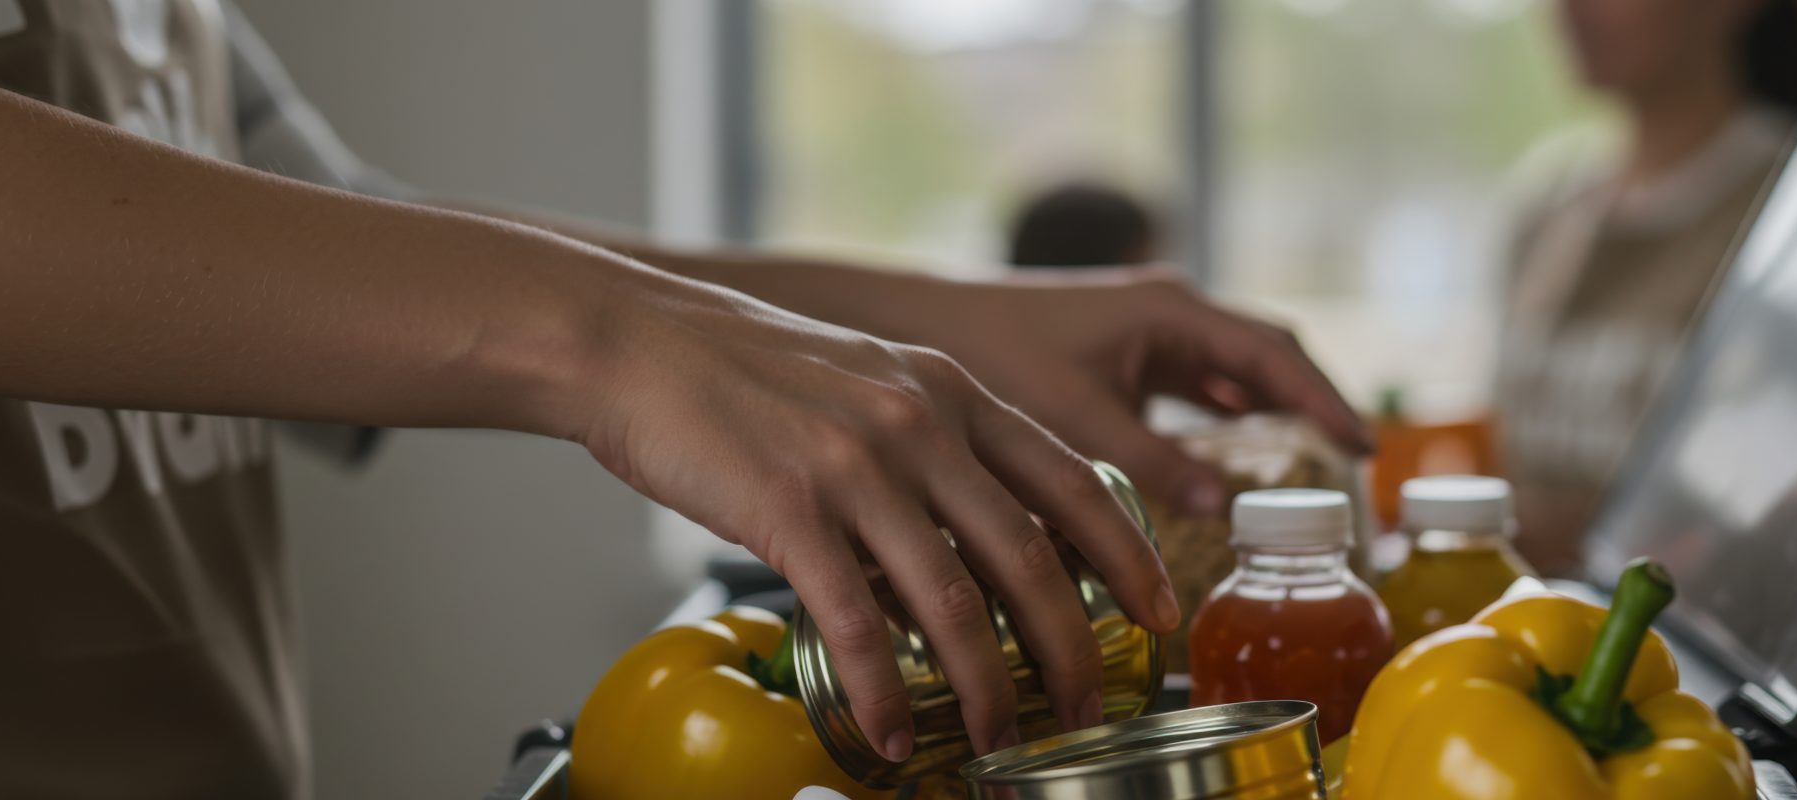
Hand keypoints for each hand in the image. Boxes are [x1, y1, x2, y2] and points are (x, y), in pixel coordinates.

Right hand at [568, 271, 1179, 760]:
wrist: (640, 343)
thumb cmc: (749, 369)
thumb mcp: (872, 380)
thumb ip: (935, 441)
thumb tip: (979, 531)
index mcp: (953, 393)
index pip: (1072, 482)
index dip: (1127, 555)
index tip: (1157, 610)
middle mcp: (922, 425)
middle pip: (1030, 556)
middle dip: (1071, 646)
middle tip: (1085, 704)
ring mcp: (859, 468)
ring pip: (955, 602)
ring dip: (984, 686)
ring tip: (995, 736)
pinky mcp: (790, 511)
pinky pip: (857, 623)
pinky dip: (881, 689)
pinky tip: (886, 730)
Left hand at [871, 270, 1372, 516]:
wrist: (923, 324)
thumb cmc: (994, 356)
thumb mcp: (1076, 417)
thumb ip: (1150, 462)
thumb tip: (1221, 506)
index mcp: (1170, 310)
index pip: (1274, 352)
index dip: (1324, 401)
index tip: (1363, 447)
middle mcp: (1170, 310)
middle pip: (1267, 357)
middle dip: (1313, 405)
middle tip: (1355, 465)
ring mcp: (1150, 329)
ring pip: (1235, 372)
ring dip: (1274, 412)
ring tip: (1313, 468)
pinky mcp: (1127, 353)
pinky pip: (1198, 385)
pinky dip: (1227, 418)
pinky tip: (1236, 460)